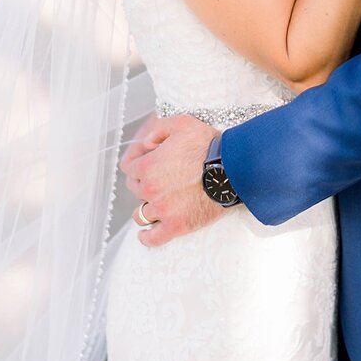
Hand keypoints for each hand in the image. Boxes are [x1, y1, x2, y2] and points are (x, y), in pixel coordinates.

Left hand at [123, 114, 223, 246]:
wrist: (232, 169)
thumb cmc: (208, 144)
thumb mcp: (181, 123)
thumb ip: (158, 130)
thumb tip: (145, 143)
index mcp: (148, 166)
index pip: (128, 168)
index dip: (136, 162)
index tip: (146, 161)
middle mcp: (150, 189)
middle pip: (135, 189)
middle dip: (143, 182)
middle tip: (159, 178)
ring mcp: (162, 210)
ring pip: (141, 214)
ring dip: (145, 208)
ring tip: (155, 205)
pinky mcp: (176, 226)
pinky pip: (153, 238)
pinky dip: (147, 237)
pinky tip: (145, 234)